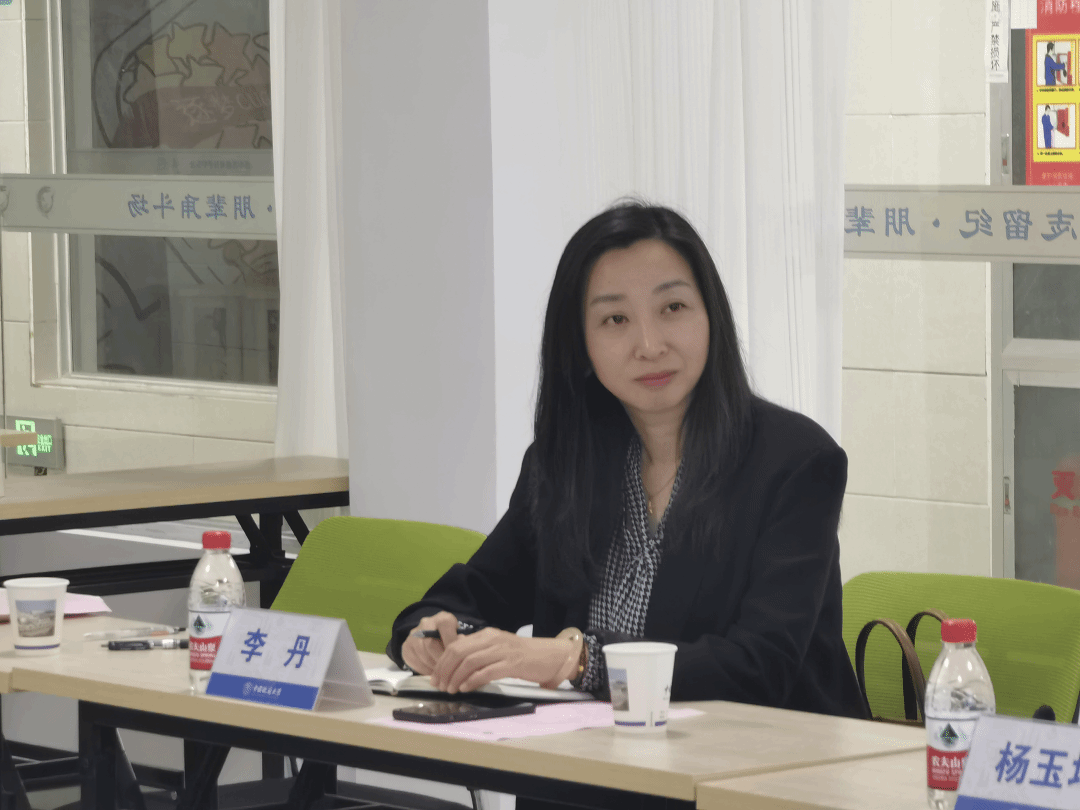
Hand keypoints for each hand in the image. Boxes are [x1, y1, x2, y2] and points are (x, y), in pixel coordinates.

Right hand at [400, 611, 459, 674]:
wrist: (433, 639)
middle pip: (430, 643)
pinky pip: (413, 659)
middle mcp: (426, 623)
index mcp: (442, 618)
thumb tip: (460, 653)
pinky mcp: (406, 645)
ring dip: (432, 665)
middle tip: (447, 670)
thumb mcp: (458, 637)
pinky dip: (423, 669)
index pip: (445, 624)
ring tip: (441, 673)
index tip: (455, 657)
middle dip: (439, 659)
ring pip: (421, 653)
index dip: (450, 642)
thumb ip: (460, 643)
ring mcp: (414, 634)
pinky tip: (431, 672)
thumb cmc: (450, 639)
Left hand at [430, 629, 575, 693]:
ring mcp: (502, 650)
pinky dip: (473, 680)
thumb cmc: (523, 656)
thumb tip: (455, 665)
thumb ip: (479, 652)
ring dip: (456, 677)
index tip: (435, 676)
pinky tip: (466, 688)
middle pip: (460, 652)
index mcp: (487, 634)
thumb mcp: (497, 649)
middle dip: (445, 670)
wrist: (550, 656)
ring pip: (470, 662)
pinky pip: (487, 671)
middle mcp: (492, 639)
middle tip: (439, 685)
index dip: (442, 662)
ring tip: (451, 689)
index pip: (456, 645)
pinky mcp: (512, 663)